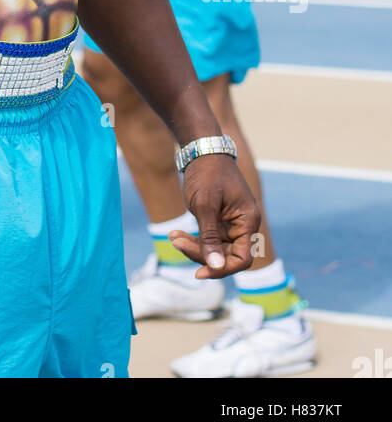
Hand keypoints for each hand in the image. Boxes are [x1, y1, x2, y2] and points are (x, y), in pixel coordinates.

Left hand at [169, 155, 259, 278]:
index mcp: (248, 221)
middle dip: (201, 253)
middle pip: (226, 256)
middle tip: (176, 241)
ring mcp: (231, 224)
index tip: (200, 273)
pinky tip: (175, 234)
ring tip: (173, 236)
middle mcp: (243, 225)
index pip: (242, 259)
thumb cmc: (207, 173)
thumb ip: (210, 237)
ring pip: (215, 249)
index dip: (222, 269)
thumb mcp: (205, 205)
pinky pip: (208, 239)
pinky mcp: (219, 221)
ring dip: (193, 246)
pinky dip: (193, 238)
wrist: (202, 149)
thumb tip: (215, 267)